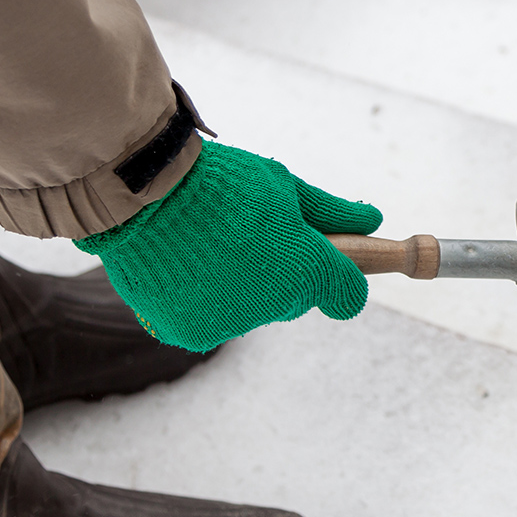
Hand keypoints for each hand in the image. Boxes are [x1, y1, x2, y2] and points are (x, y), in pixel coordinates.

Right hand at [75, 140, 380, 351]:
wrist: (143, 193)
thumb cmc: (221, 182)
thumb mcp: (284, 186)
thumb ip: (331, 212)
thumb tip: (373, 220)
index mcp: (306, 269)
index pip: (348, 295)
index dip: (338, 278)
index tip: (327, 264)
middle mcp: (274, 305)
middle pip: (292, 302)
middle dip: (281, 275)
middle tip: (249, 237)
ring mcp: (232, 323)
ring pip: (248, 311)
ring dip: (238, 287)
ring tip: (209, 245)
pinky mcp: (192, 333)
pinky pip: (208, 320)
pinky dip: (200, 299)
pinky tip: (185, 266)